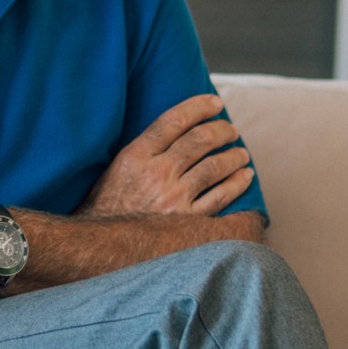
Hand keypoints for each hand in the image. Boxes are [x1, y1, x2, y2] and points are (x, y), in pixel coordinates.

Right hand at [78, 94, 253, 218]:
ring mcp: (174, 198)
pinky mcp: (187, 221)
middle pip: (200, 140)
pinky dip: (237, 183)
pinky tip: (245, 176)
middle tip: (230, 129)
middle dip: (221, 130)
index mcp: (136, 156)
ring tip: (241, 153)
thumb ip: (144, 149)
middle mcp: (157, 174)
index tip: (214, 103)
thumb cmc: (107, 204)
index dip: (198, 107)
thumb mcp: (116, 168)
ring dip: (234, 156)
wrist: (102, 245)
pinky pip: (221, 197)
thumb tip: (177, 131)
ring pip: (215, 166)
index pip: (173, 121)